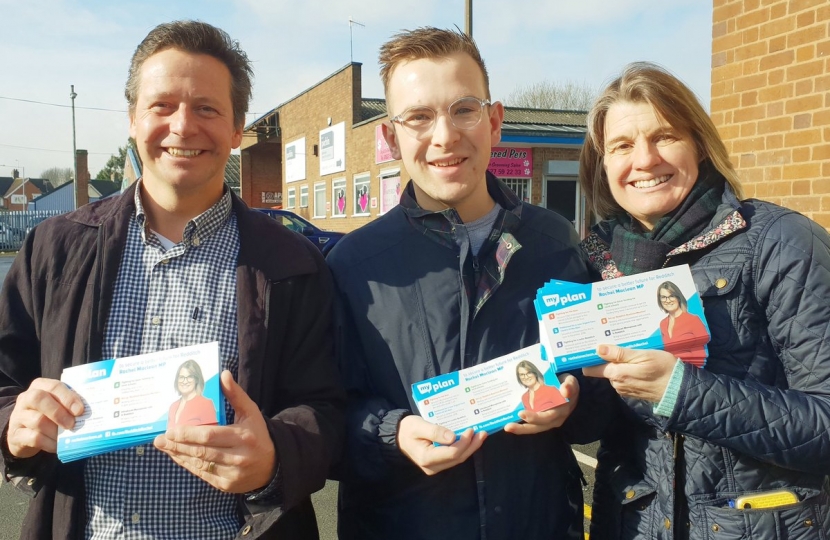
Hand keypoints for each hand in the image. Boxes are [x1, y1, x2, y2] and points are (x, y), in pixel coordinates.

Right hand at [6, 378, 84, 457]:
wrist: (24, 434)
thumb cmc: (48, 415)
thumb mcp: (57, 404)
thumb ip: (70, 404)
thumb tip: (90, 412)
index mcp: (40, 386)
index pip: (53, 386)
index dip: (68, 397)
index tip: (80, 410)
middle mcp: (26, 398)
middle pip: (39, 399)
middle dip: (59, 412)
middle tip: (72, 424)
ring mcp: (18, 416)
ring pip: (37, 421)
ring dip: (56, 431)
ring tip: (66, 436)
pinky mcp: (15, 434)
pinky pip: (34, 438)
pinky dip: (49, 443)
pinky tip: (57, 446)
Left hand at [153, 370, 275, 492]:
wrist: (272, 466)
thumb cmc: (257, 435)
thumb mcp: (250, 412)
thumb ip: (235, 394)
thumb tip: (223, 375)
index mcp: (243, 437)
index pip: (210, 436)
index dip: (188, 434)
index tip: (171, 430)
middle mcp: (237, 457)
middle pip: (201, 451)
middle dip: (177, 445)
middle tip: (160, 439)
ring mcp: (231, 474)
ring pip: (199, 464)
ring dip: (179, 455)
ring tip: (164, 447)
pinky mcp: (225, 484)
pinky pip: (202, 474)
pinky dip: (188, 465)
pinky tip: (178, 456)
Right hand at [397, 415, 485, 475]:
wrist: (399, 436)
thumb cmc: (407, 429)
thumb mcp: (418, 426)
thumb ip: (434, 431)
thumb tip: (452, 437)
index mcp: (426, 458)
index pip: (451, 453)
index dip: (463, 443)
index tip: (471, 430)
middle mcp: (432, 466)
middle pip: (457, 458)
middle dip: (472, 446)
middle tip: (483, 433)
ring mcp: (436, 466)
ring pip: (458, 459)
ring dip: (470, 447)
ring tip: (481, 435)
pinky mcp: (439, 463)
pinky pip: (454, 457)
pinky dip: (464, 448)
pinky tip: (471, 439)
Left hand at [504, 374, 579, 434]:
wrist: (568, 388)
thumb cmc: (567, 385)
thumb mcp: (571, 382)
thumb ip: (570, 385)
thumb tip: (565, 391)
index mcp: (561, 411)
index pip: (547, 417)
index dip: (535, 417)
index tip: (522, 414)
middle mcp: (554, 419)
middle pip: (538, 426)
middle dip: (523, 427)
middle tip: (508, 426)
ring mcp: (548, 421)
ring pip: (534, 428)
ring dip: (520, 429)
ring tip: (507, 427)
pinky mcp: (542, 420)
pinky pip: (532, 425)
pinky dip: (521, 426)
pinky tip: (510, 425)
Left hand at [582, 344, 677, 402]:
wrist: (680, 388)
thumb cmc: (663, 368)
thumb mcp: (642, 355)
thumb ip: (619, 354)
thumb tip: (598, 349)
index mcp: (617, 374)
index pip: (592, 369)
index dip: (590, 358)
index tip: (590, 347)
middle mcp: (617, 384)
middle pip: (603, 369)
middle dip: (606, 358)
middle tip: (614, 342)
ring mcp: (624, 389)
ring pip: (613, 373)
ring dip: (617, 363)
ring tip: (627, 350)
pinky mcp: (631, 391)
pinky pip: (623, 378)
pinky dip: (625, 370)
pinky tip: (634, 362)